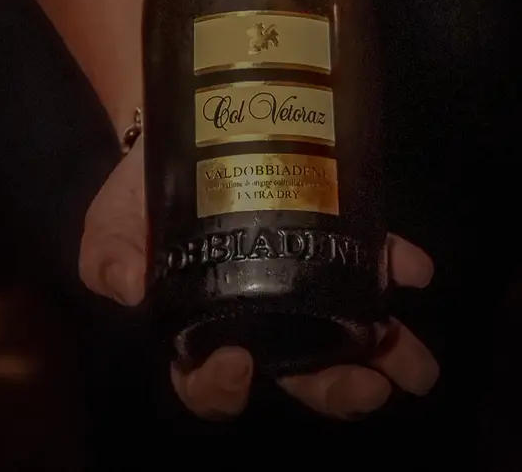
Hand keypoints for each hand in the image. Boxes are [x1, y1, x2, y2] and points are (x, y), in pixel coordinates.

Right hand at [79, 139, 438, 419]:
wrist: (183, 132)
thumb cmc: (142, 196)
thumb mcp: (110, 226)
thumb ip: (107, 257)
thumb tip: (129, 288)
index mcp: (204, 329)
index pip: (211, 381)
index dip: (224, 388)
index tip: (241, 364)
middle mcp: (263, 316)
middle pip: (299, 369)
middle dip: (336, 387)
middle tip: (366, 387)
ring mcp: (304, 277)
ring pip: (347, 327)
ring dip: (385, 348)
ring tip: (415, 364)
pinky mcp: (331, 235)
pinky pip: (369, 259)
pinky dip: (396, 267)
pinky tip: (414, 268)